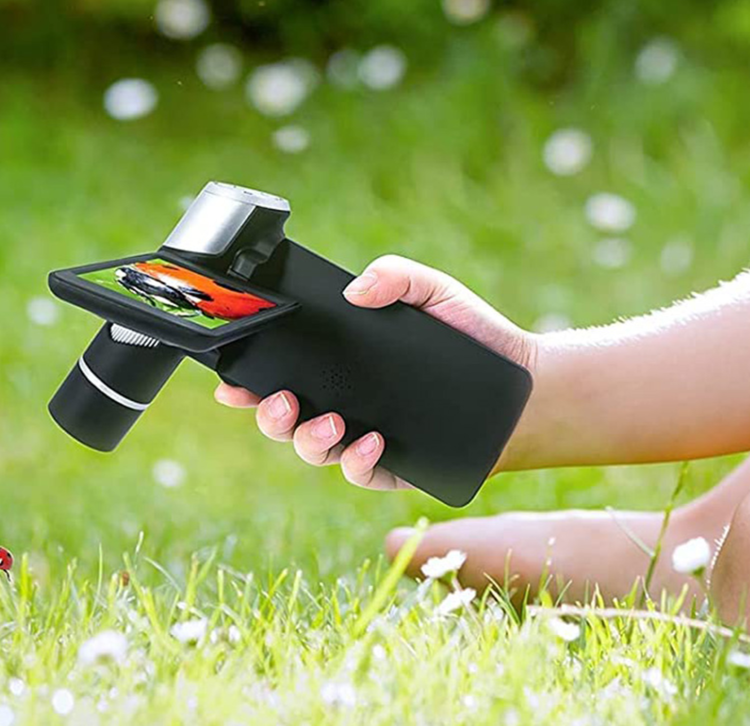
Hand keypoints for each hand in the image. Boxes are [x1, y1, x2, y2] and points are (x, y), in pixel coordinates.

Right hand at [215, 255, 536, 490]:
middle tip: (278, 400)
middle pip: (283, 417)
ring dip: (308, 439)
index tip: (228, 379)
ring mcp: (364, 437)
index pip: (283, 372)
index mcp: (343, 365)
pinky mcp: (393, 467)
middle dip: (266, 414)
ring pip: (313, 450)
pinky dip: (357, 459)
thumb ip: (396, 277)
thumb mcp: (436, 293)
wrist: (521, 385)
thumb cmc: (473, 336)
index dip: (247, 379)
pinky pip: (359, 472)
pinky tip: (373, 441)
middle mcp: (345, 402)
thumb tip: (354, 289)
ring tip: (332, 422)